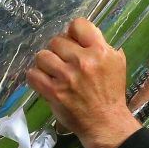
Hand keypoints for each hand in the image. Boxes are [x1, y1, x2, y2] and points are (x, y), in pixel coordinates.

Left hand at [27, 18, 140, 147]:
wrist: (105, 122)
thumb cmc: (110, 92)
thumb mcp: (116, 63)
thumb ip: (100, 46)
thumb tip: (80, 35)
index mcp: (100, 52)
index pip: (78, 25)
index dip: (72, 32)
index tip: (73, 43)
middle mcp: (83, 61)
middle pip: (57, 40)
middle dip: (59, 51)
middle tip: (64, 62)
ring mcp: (67, 77)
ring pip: (42, 55)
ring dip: (46, 63)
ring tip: (53, 72)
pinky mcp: (54, 92)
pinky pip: (33, 74)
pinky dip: (36, 77)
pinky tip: (44, 81)